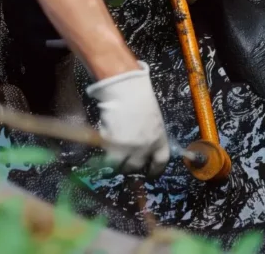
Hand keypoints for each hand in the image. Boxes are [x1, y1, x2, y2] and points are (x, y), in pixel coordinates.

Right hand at [85, 61, 169, 176]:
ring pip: (121, 166)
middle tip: (126, 163)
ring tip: (113, 155)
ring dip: (116, 163)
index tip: (149, 173)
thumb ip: (150, 135)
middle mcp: (145, 148)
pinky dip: (104, 153)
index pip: (161, 162)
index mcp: (159, 140)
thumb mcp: (153, 120)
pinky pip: (107, 156)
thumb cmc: (140, 99)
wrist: (125, 91)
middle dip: (131, 167)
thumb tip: (144, 146)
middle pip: (137, 167)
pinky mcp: (112, 146)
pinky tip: (104, 144)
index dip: (155, 170)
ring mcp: (128, 149)